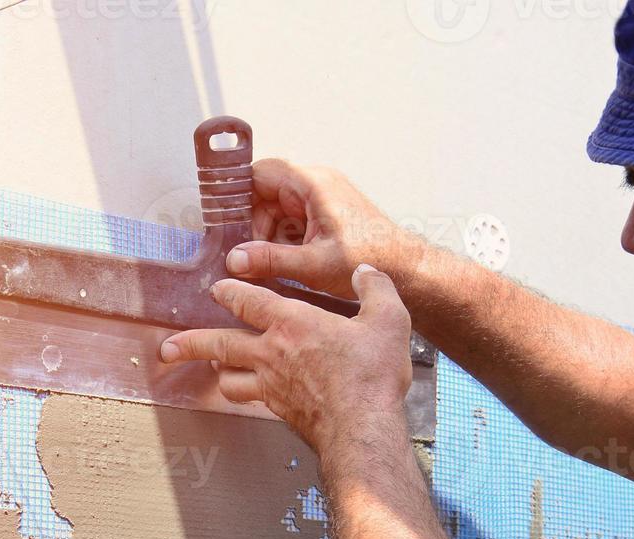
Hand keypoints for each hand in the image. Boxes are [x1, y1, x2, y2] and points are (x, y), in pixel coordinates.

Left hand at [160, 265, 413, 449]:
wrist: (362, 429)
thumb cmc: (371, 376)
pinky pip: (250, 400)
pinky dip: (243, 394)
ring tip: (213, 368)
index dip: (229, 291)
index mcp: (292, 322)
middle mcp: (272, 353)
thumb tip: (367, 272)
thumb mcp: (387, 319)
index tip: (218, 289)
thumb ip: (376, 288)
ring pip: (227, 378)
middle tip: (167, 349)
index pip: (248, 300)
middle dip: (188, 343)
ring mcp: (271, 386)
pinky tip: (249, 394)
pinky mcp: (279, 411)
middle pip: (218, 343)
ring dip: (217, 371)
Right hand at [228, 160, 421, 298]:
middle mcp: (315, 184)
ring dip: (268, 237)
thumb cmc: (371, 259)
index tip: (225, 224)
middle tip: (248, 256)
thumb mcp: (314, 265)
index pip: (259, 174)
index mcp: (312, 183)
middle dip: (253, 226)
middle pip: (264, 194)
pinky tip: (285, 264)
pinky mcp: (326, 215)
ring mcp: (321, 199)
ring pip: (276, 211)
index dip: (238, 197)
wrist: (408, 269)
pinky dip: (284, 242)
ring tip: (268, 265)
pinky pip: (292, 222)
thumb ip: (271, 260)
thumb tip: (234, 260)